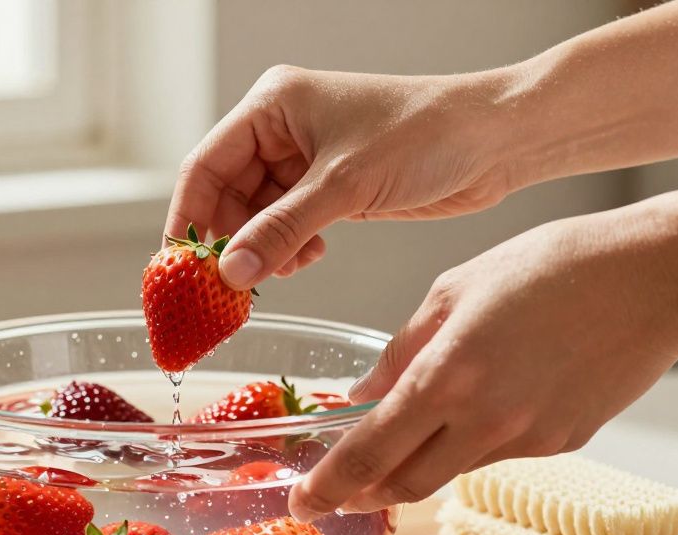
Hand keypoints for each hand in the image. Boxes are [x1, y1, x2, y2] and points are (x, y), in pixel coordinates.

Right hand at [164, 65, 516, 289]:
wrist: (496, 140)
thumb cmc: (426, 135)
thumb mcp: (344, 185)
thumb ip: (281, 230)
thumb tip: (230, 272)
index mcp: (272, 105)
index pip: (204, 166)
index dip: (188, 219)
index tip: (180, 268)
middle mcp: (281, 128)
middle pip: (225, 195)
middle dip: (230, 241)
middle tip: (230, 287)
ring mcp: (305, 158)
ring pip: (256, 215)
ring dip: (263, 249)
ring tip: (283, 270)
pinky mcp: (329, 186)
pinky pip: (287, 224)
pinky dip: (289, 248)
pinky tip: (309, 257)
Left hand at [287, 202, 677, 518]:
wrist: (653, 278)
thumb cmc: (550, 266)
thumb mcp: (453, 292)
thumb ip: (399, 353)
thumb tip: (359, 397)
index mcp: (446, 376)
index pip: (369, 454)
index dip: (329, 486)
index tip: (303, 501)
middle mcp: (485, 421)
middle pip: (405, 485)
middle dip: (362, 495)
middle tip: (334, 493)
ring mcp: (528, 439)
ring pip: (451, 472)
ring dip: (414, 467)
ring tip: (398, 442)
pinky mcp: (562, 444)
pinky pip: (497, 455)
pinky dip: (468, 444)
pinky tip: (477, 409)